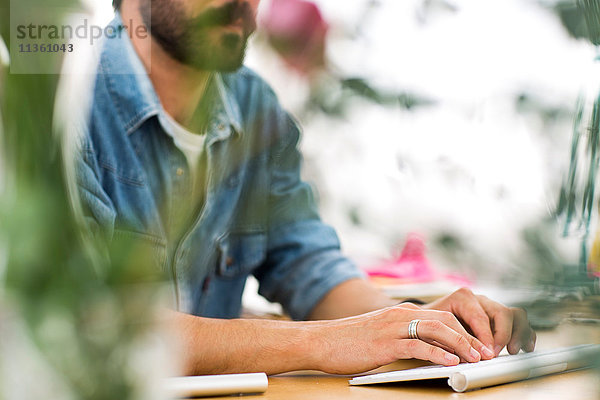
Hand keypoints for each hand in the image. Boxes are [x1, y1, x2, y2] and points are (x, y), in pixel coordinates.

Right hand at [310, 304, 492, 374]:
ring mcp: (392, 328)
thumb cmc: (347, 340)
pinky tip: (450, 362)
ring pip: (436, 330)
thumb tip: (425, 350)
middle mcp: (399, 315)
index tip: (477, 345)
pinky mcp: (385, 344)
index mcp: (400, 312)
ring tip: (475, 357)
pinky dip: (438, 354)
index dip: (463, 330)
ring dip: (460, 344)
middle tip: (484, 352)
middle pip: (444, 320)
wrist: (320, 340)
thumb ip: (401, 336)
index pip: (441, 316)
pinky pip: (418, 346)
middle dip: (468, 336)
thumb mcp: (378, 333)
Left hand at [422, 287, 535, 356]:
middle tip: (496, 353)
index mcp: (463, 297)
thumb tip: (466, 352)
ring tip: (513, 350)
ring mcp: (491, 307)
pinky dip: (525, 333)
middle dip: (503, 335)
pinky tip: (526, 346)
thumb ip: (450, 336)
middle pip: (502, 313)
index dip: (486, 337)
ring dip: (518, 333)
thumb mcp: (436, 326)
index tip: (487, 354)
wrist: (430, 318)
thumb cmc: (431, 322)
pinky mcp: (499, 316)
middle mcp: (480, 300)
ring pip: (515, 314)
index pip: (481, 317)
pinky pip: (519, 321)